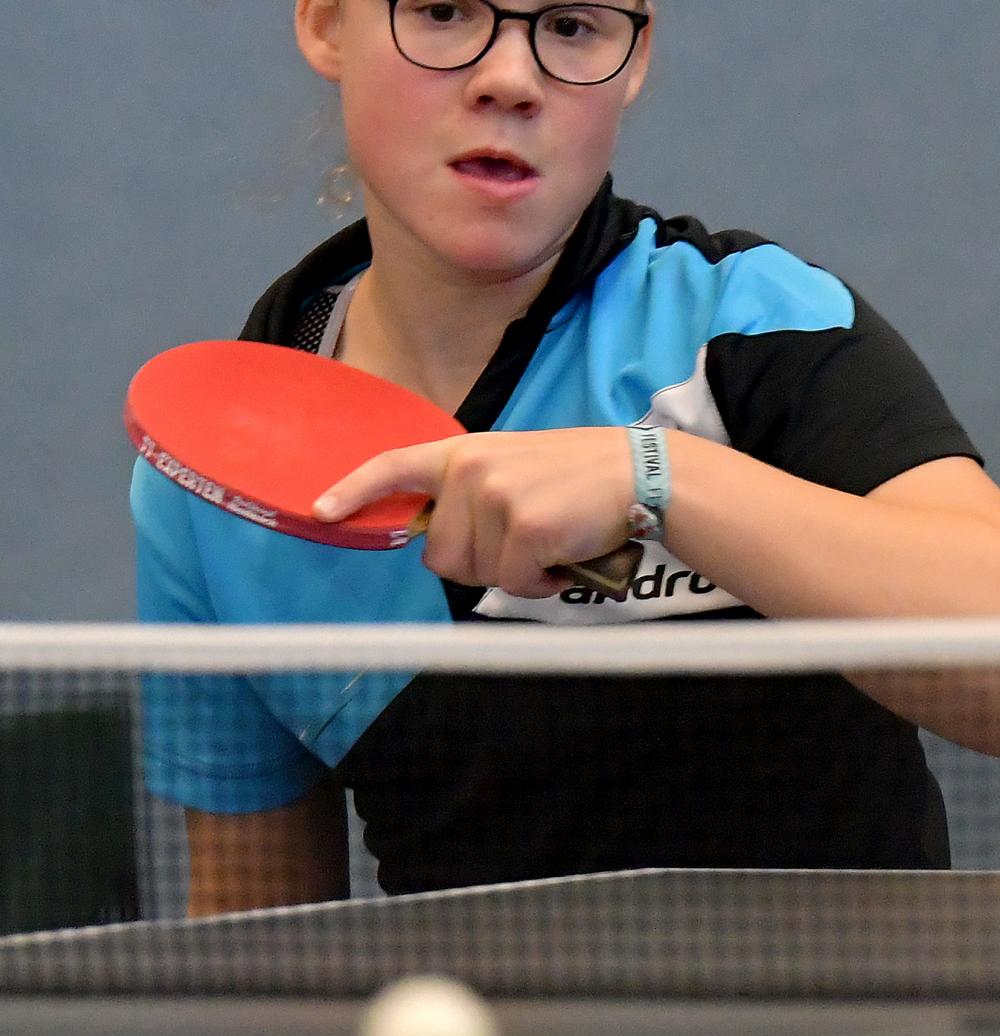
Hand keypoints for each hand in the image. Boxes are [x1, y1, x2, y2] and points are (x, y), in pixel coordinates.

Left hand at [313, 427, 636, 596]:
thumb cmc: (580, 480)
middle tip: (524, 539)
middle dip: (479, 563)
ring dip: (515, 574)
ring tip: (550, 541)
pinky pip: (514, 583)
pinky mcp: (524, 526)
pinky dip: (541, 583)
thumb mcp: (514, 468)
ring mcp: (495, 496)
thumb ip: (471, 494)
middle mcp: (471, 470)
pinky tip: (565, 555)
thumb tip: (437, 544)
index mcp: (465, 451)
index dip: (354, 490)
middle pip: (439, 556)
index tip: (321, 510)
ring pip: (476, 574)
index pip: (394, 466)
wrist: (641, 473)